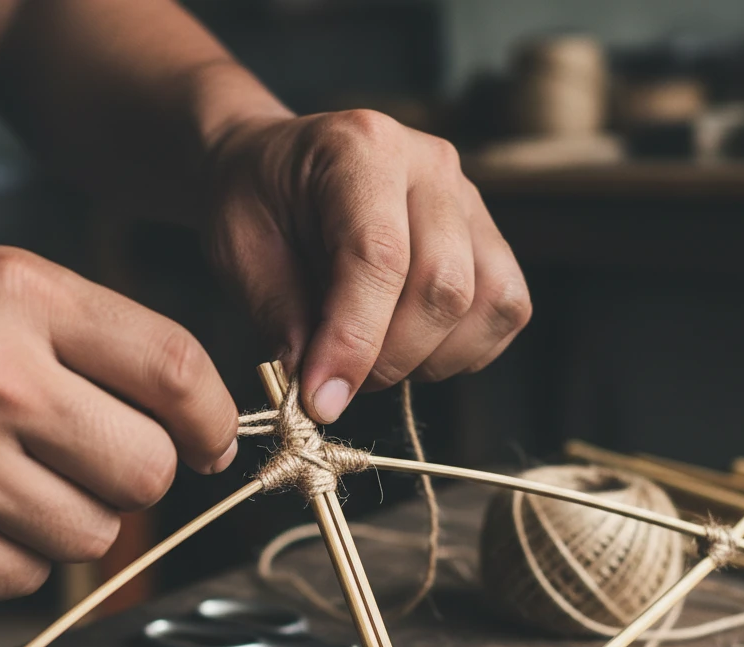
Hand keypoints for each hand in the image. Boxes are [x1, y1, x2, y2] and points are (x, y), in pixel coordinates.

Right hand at [0, 244, 236, 598]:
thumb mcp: (3, 287)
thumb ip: (109, 344)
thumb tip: (202, 431)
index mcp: (17, 299)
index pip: (173, 370)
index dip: (214, 417)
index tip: (211, 439)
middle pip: (147, 471)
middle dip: (142, 468)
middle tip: (100, 449)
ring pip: (96, 536)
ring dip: (79, 511)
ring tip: (20, 470)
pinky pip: (29, 576)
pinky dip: (21, 550)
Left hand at [205, 109, 531, 422]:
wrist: (280, 169)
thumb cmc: (256, 203)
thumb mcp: (238, 250)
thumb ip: (280, 315)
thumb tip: (323, 390)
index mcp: (361, 149)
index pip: (379, 258)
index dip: (354, 342)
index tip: (321, 400)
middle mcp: (430, 166)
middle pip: (444, 286)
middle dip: (390, 359)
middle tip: (338, 381)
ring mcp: (469, 200)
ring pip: (488, 303)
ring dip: (430, 359)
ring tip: (374, 360)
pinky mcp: (489, 237)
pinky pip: (505, 310)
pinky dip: (464, 351)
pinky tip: (413, 349)